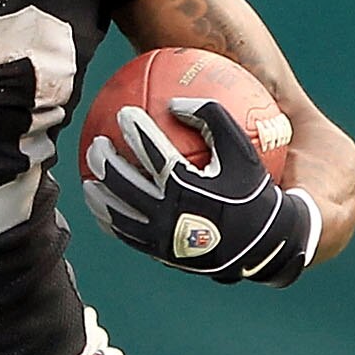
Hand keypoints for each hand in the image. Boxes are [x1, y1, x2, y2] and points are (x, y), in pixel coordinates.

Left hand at [82, 98, 318, 285]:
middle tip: (97, 144)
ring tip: (90, 179)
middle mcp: (169, 214)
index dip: (135, 130)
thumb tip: (177, 101)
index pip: (153, 154)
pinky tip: (105, 209)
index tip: (124, 113)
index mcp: (188, 187)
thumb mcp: (243, 151)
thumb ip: (213, 119)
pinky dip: (112, 221)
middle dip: (106, 161)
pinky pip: (127, 236)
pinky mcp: (160, 253)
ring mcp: (161, 237)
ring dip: (99, 195)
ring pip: (118, 215)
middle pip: (124, 184)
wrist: (264, 244)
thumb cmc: (253, 191)